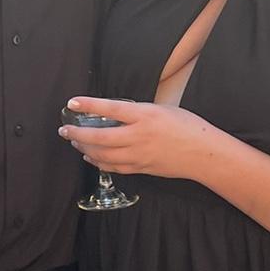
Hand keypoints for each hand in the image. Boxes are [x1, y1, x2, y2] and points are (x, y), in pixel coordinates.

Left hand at [58, 96, 225, 182]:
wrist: (204, 154)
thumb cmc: (188, 127)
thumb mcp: (163, 109)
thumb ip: (139, 112)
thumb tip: (116, 113)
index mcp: (145, 115)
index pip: (110, 108)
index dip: (88, 105)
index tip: (72, 103)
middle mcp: (139, 136)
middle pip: (99, 137)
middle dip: (77, 134)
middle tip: (65, 130)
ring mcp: (139, 155)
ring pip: (103, 155)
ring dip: (85, 148)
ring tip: (75, 142)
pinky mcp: (141, 168)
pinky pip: (114, 167)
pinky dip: (99, 162)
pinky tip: (92, 157)